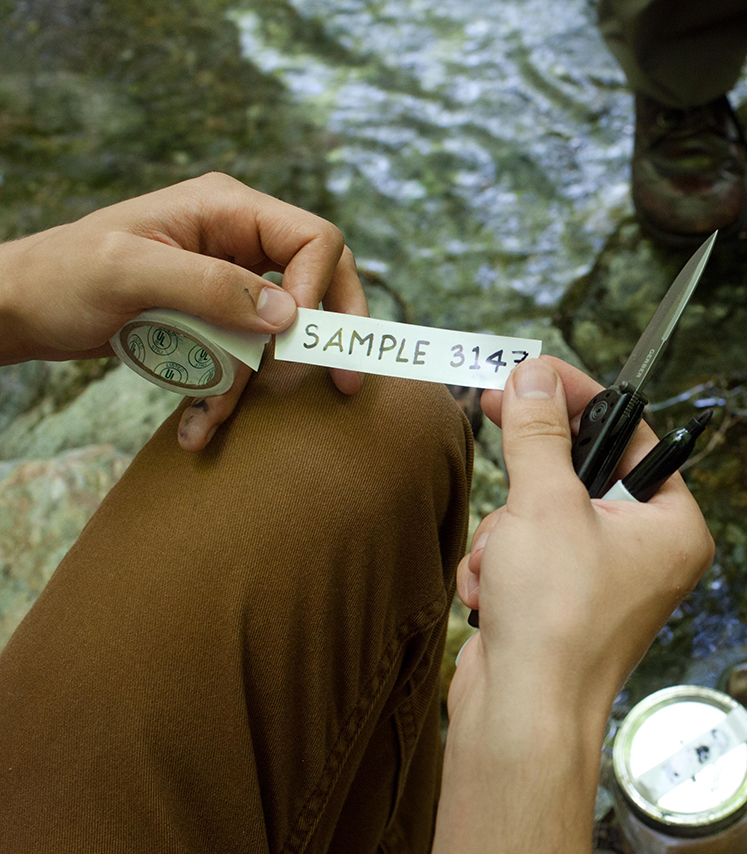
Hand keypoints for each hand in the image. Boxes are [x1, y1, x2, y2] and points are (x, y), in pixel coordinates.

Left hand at [0, 172, 367, 449]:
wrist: (19, 309)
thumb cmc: (60, 277)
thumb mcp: (128, 273)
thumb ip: (210, 286)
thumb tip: (287, 315)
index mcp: (226, 208)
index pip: (313, 238)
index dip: (321, 286)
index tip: (298, 335)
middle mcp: (237, 238)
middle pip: (319, 279)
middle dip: (327, 332)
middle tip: (343, 381)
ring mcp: (227, 279)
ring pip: (279, 331)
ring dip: (252, 382)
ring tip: (211, 423)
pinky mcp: (213, 316)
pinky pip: (243, 355)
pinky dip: (225, 393)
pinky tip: (198, 425)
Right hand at [452, 356, 714, 712]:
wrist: (523, 719)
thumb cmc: (556, 620)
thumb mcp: (545, 505)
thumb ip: (538, 434)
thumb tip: (534, 378)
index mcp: (672, 525)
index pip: (630, 434)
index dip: (578, 398)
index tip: (533, 371)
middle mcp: (646, 552)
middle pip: (578, 473)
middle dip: (530, 481)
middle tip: (494, 414)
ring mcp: (601, 581)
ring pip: (539, 513)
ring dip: (506, 531)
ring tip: (504, 563)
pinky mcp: (559, 604)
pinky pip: (521, 553)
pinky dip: (497, 565)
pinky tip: (490, 594)